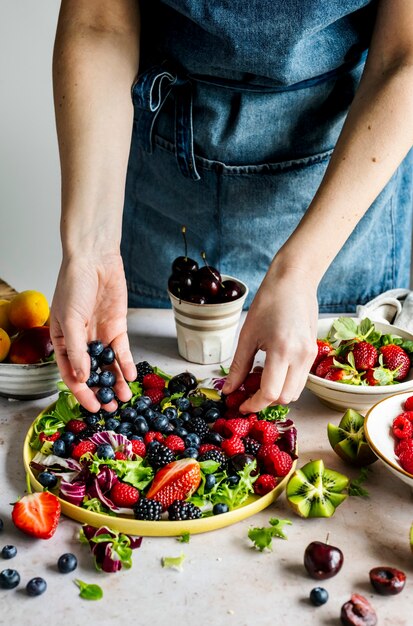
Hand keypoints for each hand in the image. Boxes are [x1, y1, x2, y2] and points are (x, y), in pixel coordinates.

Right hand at [50, 253, 136, 411]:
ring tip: (124, 398)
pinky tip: (130, 376)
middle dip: (101, 392)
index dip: (81, 393)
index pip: (71, 374)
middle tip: (112, 408)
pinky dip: (126, 364)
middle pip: (92, 373)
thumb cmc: (74, 285)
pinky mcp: (117, 328)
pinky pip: (122, 351)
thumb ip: (76, 350)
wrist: (95, 260)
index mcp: (62, 342)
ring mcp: (100, 336)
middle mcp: (81, 342)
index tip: (93, 408)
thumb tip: (81, 378)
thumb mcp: (70, 320)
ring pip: (109, 365)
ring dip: (116, 382)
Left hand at [221, 265, 317, 412]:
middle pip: (286, 397)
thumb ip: (238, 366)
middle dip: (265, 401)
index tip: (241, 406)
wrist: (294, 282)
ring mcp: (311, 355)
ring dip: (277, 393)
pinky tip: (271, 370)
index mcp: (282, 350)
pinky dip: (286, 382)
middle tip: (247, 395)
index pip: (270, 392)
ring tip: (258, 381)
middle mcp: (301, 356)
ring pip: (296, 391)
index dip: (254, 404)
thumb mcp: (247, 335)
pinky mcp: (313, 352)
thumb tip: (229, 390)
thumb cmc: (268, 302)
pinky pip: (300, 378)